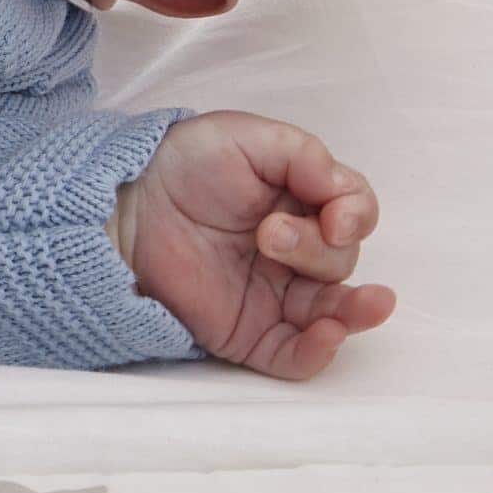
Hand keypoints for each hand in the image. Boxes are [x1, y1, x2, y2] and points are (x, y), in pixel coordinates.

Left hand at [118, 111, 395, 379]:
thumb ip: (304, 155)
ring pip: (334, 313)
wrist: (127, 204)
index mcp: (304, 204)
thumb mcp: (246, 137)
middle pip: (341, 260)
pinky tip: (329, 334)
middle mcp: (297, 252)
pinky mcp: (248, 331)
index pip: (354, 214)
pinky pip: (294, 356)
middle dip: (317, 248)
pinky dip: (318, 352)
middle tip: (268, 234)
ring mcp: (275, 294)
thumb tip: (340, 191)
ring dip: (355, 310)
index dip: (356, 215)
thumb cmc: (185, 165)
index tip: (335, 218)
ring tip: (365, 303)